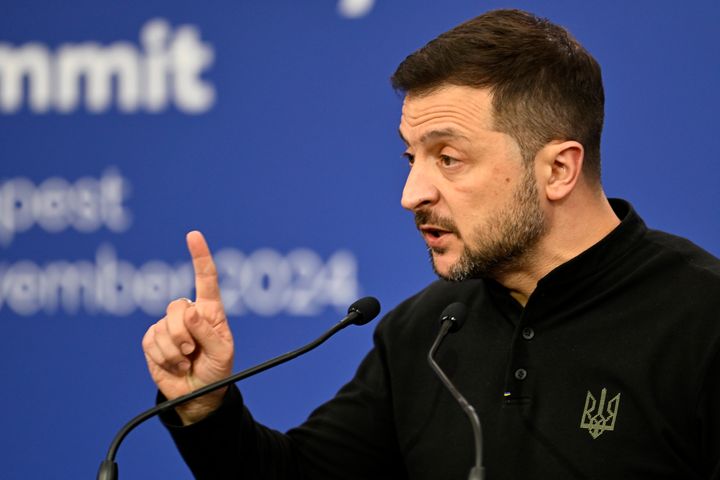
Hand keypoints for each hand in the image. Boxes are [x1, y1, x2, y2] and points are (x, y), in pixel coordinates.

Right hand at [142, 231, 233, 424]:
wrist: (197, 396)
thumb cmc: (217, 371)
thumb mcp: (222, 353)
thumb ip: (207, 331)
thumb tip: (190, 309)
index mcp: (210, 311)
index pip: (206, 279)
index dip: (200, 256)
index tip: (193, 235)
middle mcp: (188, 314)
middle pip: (177, 307)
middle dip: (183, 333)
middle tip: (192, 352)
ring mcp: (168, 326)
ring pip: (163, 326)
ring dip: (174, 350)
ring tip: (186, 361)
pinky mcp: (153, 340)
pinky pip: (151, 342)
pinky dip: (164, 358)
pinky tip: (174, 365)